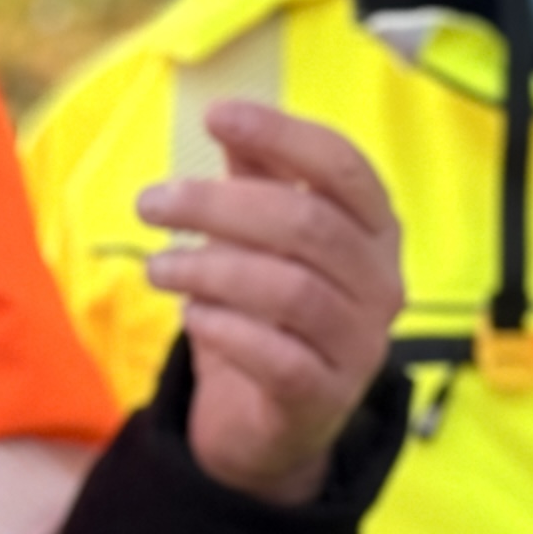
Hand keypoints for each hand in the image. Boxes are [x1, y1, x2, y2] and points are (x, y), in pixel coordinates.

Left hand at [138, 99, 403, 507]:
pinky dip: (225, 329)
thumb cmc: (269, 307)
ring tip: (157, 268)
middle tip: (151, 203)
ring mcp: (360, 344)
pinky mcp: (324, 397)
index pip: (342, 167)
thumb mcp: (262, 236)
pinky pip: (276, 357)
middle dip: (218, 205)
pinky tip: (193, 316)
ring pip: (290, 290)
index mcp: (374, 228)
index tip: (215, 114)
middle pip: (307, 224)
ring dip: (210, 270)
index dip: (282, 135)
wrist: (275, 418)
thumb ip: (255, 177)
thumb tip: (225, 115)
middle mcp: (381, 282)